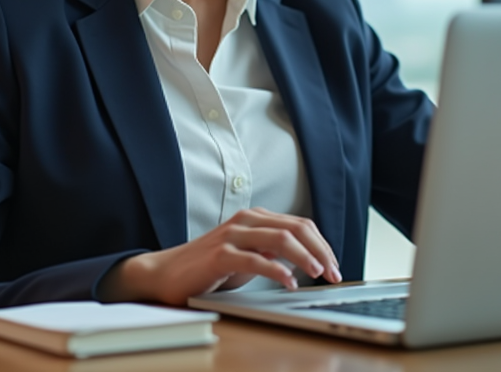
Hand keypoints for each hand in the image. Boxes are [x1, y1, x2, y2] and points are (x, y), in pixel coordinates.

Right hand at [99, 207, 342, 305]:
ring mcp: (232, 235)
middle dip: (320, 250)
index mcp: (255, 218)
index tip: (334, 265)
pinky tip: (289, 282)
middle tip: (334, 272)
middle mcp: (245, 221)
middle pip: (294, 228)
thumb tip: (308, 260)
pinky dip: (276, 271)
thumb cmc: (209, 268)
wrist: (166, 274)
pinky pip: (254, 259)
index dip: (321, 244)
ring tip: (318, 273)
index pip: (299, 225)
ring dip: (304, 256)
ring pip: (279, 239)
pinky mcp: (219, 255)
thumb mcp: (248, 256)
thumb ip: (273, 252)